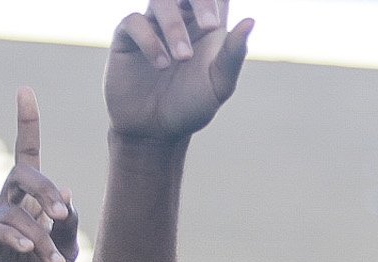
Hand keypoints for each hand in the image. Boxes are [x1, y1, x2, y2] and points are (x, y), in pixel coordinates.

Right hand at [0, 88, 79, 261]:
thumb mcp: (67, 255)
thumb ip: (68, 226)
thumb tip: (67, 197)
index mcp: (27, 204)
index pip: (25, 156)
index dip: (26, 124)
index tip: (25, 91)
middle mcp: (4, 207)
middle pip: (22, 174)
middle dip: (47, 189)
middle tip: (64, 213)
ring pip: (15, 212)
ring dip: (41, 237)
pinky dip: (14, 238)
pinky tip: (29, 251)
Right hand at [105, 1, 252, 142]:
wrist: (155, 133)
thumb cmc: (191, 107)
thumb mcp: (219, 85)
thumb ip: (233, 54)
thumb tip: (250, 20)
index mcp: (206, 24)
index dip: (215, 0)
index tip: (216, 23)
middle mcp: (179, 19)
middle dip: (200, 1)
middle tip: (210, 26)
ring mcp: (152, 25)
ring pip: (161, 1)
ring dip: (174, 28)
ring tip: (183, 58)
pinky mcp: (127, 37)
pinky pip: (135, 21)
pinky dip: (149, 41)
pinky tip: (161, 65)